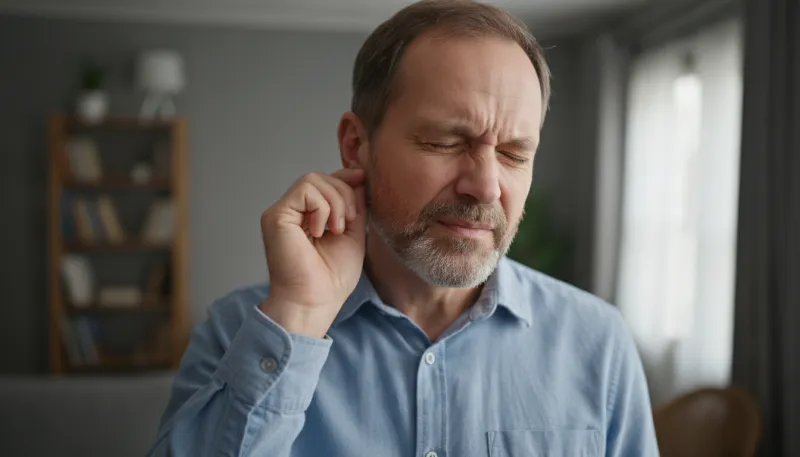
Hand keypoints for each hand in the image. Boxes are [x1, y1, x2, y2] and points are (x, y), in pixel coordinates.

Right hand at [259, 168, 366, 337]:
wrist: (315, 301)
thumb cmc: (332, 277)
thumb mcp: (353, 233)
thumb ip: (354, 206)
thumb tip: (359, 177)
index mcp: (307, 216)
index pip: (324, 182)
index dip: (345, 177)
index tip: (363, 179)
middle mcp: (291, 212)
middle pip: (321, 177)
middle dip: (344, 194)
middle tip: (347, 224)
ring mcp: (281, 213)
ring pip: (313, 179)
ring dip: (335, 202)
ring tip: (336, 230)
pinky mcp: (276, 216)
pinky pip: (305, 190)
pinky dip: (322, 208)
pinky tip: (321, 231)